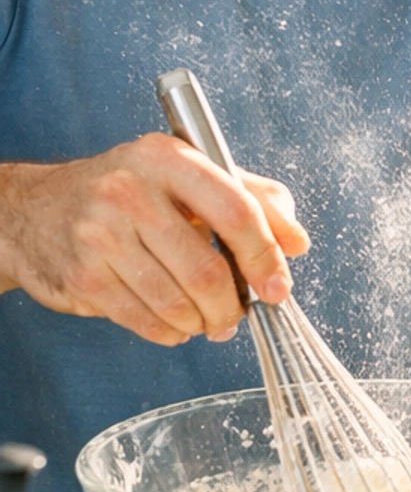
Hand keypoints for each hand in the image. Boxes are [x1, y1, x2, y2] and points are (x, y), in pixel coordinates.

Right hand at [0, 136, 307, 345]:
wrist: (32, 211)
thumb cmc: (126, 192)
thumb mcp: (187, 175)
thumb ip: (251, 198)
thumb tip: (296, 242)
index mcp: (168, 158)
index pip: (236, 210)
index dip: (265, 255)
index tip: (278, 286)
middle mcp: (131, 191)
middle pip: (207, 270)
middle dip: (232, 305)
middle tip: (237, 315)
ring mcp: (101, 235)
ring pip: (177, 303)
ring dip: (203, 323)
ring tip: (207, 321)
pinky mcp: (84, 276)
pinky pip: (146, 321)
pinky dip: (171, 332)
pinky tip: (175, 323)